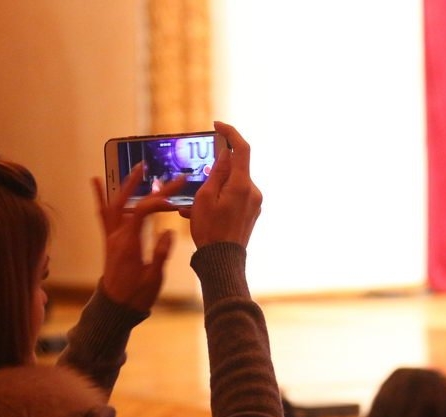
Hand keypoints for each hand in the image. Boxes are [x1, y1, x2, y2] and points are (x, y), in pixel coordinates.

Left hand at [91, 165, 182, 310]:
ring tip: (136, 169)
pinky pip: (103, 215)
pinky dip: (100, 197)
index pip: (142, 211)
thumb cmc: (135, 295)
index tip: (174, 200)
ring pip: (115, 205)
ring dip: (124, 186)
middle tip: (150, 167)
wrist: (115, 307)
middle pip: (128, 202)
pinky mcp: (110, 241)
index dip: (158, 201)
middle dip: (139, 184)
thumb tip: (168, 232)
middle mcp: (117, 236)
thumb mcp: (153, 278)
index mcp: (129, 243)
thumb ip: (160, 254)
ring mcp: (111, 237)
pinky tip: (97, 181)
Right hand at [180, 121, 262, 247]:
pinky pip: (234, 199)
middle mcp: (253, 192)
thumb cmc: (210, 232)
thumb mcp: (204, 199)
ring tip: (192, 206)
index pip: (241, 149)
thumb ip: (216, 174)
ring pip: (232, 185)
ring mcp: (254, 204)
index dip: (230, 133)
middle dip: (215, 170)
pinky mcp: (251, 214)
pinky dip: (218, 200)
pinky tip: (200, 213)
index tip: (218, 126)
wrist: (222, 262)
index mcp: (242, 185)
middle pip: (235, 169)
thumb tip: (224, 155)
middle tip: (196, 180)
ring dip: (213, 189)